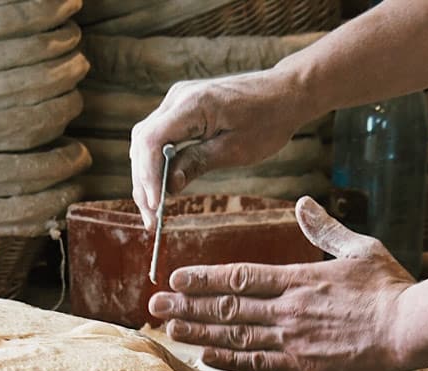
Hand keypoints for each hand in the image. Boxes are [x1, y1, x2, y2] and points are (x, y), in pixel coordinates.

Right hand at [130, 68, 305, 229]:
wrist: (285, 93)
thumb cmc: (267, 120)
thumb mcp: (235, 150)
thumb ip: (197, 164)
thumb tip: (168, 187)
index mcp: (192, 104)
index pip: (152, 141)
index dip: (148, 177)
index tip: (155, 207)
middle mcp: (178, 97)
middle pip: (143, 143)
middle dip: (143, 183)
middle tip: (152, 219)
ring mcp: (177, 100)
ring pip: (145, 141)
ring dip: (145, 175)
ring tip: (153, 210)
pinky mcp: (181, 108)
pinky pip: (158, 136)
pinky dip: (155, 163)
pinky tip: (161, 187)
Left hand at [148, 197, 416, 370]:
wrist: (413, 329)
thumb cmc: (390, 287)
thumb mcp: (359, 248)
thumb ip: (325, 228)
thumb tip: (303, 203)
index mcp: (299, 279)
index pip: (239, 276)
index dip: (203, 277)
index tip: (176, 276)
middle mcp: (288, 310)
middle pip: (227, 307)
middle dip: (188, 304)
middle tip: (154, 304)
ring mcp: (293, 341)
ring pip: (235, 336)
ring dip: (199, 331)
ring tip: (169, 328)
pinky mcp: (303, 367)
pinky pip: (257, 364)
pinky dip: (228, 360)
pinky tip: (205, 355)